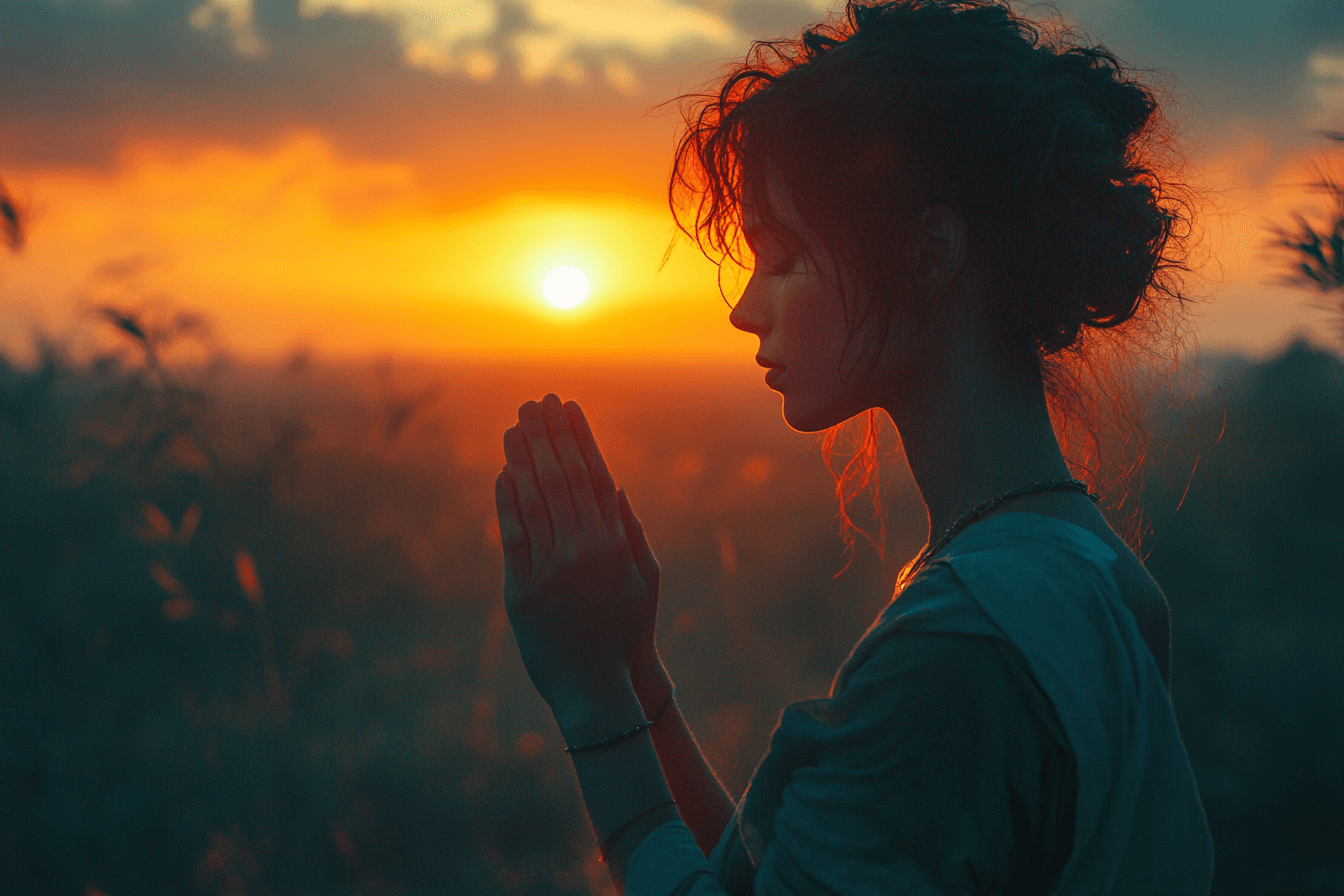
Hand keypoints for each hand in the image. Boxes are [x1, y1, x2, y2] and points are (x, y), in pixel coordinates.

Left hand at [494, 394, 662, 723]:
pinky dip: (507, 501)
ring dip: (523, 457)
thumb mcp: (643, 579)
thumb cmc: (625, 632)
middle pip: (562, 478)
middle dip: (548, 435)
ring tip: (514, 425)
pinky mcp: (523, 589)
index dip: (579, 437)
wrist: (597, 685)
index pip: (594, 475)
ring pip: (535, 500)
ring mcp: (552, 569)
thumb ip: (629, 531)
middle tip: (535, 401)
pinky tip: (503, 471)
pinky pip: (513, 536)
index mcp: (615, 542)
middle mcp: (584, 550)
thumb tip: (614, 486)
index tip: (568, 405)